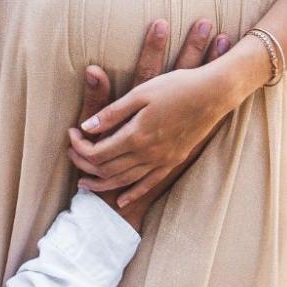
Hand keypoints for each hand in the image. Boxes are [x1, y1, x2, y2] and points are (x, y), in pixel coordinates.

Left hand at [71, 17, 229, 231]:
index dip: (80, 146)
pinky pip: (149, 184)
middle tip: (72, 154)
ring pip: (125, 181)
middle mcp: (148, 153)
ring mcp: (162, 160)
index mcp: (136, 135)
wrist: (214, 93)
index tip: (72, 133)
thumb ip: (113, 112)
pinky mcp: (173, 161)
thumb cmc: (177, 86)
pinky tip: (121, 200)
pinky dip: (132, 193)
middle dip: (84, 164)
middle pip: (107, 169)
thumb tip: (86, 126)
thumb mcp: (141, 93)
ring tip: (85, 182)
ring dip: (102, 183)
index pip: (97, 151)